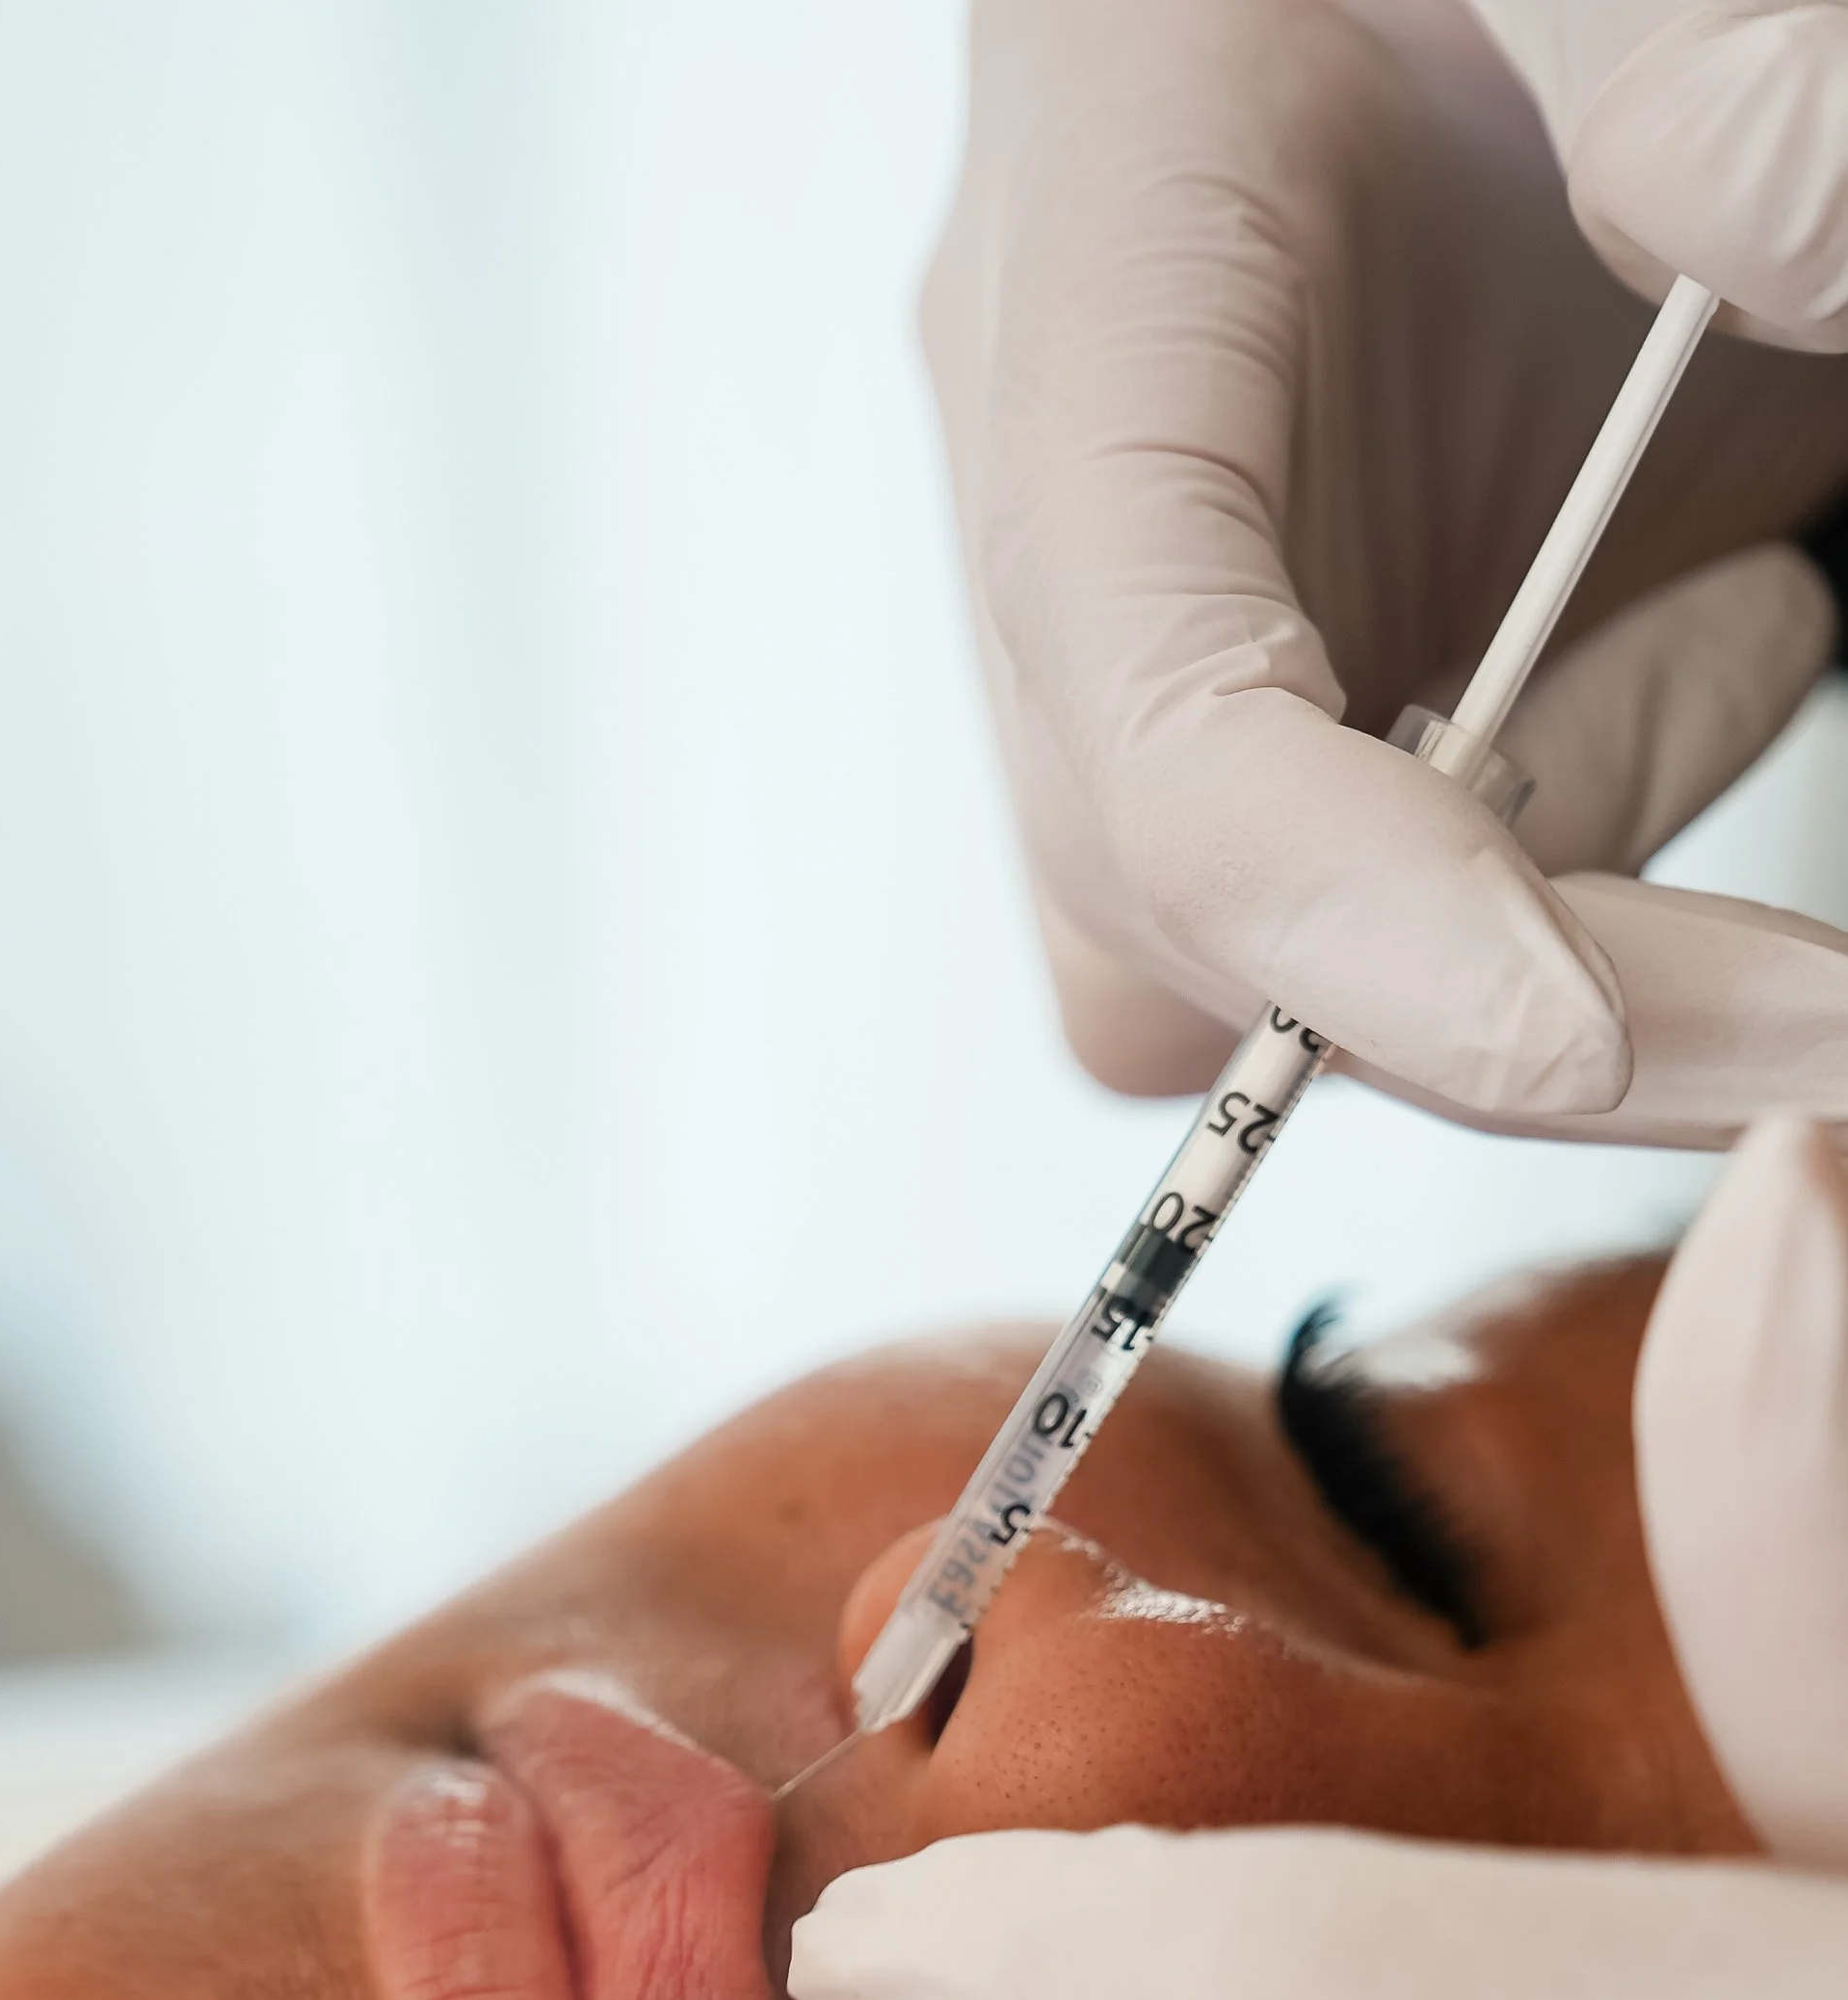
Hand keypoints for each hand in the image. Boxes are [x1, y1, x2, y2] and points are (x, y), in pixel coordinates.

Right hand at [929, 0, 1847, 1136]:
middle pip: (1187, 928)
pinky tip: (1700, 634)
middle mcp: (1089, 525)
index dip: (1344, 922)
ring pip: (1266, 983)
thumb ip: (1672, 35)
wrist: (1458, 0)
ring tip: (1746, 619)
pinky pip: (1376, 935)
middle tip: (1819, 1014)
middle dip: (1511, 998)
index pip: (1150, 726)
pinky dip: (1580, 879)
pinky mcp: (1290, 704)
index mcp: (1090, 304)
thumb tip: (1777, 213)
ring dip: (1560, 914)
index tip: (1584, 1033)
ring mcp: (1171, 645)